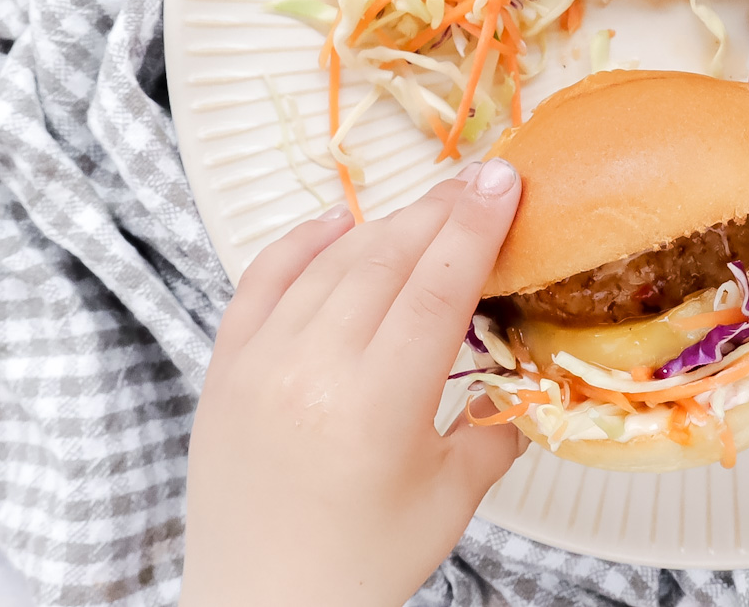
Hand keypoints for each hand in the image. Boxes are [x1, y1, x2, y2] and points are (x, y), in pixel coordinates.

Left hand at [181, 161, 525, 606]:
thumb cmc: (359, 566)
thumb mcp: (451, 500)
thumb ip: (493, 426)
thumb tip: (525, 375)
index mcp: (379, 403)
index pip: (439, 285)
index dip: (476, 225)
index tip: (504, 181)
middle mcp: (313, 369)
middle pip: (388, 259)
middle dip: (441, 213)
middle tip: (480, 183)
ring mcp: (260, 364)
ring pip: (331, 264)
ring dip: (386, 227)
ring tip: (429, 210)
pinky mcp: (223, 371)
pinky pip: (261, 283)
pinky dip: (301, 245)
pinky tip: (336, 224)